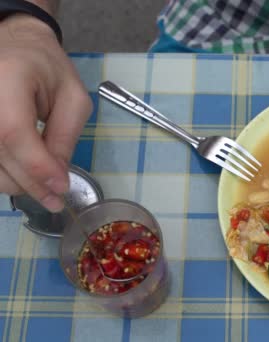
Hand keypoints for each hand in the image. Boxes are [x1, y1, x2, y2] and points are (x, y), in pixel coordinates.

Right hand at [0, 14, 91, 211]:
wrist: (14, 46)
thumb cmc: (47, 69)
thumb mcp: (73, 97)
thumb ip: (65, 137)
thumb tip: (57, 179)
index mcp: (8, 77)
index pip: (14, 132)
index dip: (36, 166)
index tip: (61, 188)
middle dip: (31, 183)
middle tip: (56, 200)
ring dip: (16, 184)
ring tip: (44, 189)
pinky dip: (3, 174)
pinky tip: (23, 177)